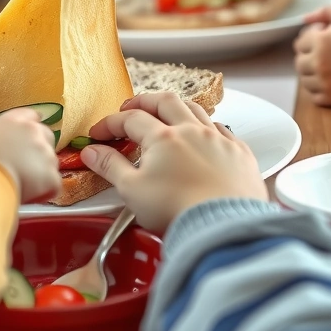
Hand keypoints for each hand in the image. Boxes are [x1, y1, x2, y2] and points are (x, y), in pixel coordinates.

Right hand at [0, 109, 61, 202]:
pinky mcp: (50, 176)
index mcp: (14, 120)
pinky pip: (53, 184)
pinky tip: (31, 197)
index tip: (26, 138)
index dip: (30, 129)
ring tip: (23, 185)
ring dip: (41, 172)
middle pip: (46, 136)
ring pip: (50, 162)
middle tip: (24, 166)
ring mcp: (44, 153)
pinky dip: (44, 192)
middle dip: (39, 150)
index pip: (31, 116)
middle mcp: (33, 131)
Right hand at [80, 93, 267, 232]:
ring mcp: (218, 139)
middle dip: (144, 101)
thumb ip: (110, 166)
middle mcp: (192, 131)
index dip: (110, 124)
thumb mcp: (132, 191)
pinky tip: (204, 134)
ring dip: (177, 107)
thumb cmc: (178, 211)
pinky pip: (222, 129)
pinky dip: (207, 126)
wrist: (224, 229)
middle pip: (165, 102)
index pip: (131, 119)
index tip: (98, 134)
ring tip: (166, 113)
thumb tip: (92, 152)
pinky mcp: (239, 153)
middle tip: (130, 108)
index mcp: (163, 137)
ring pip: (196, 109)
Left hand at [294, 13, 330, 105]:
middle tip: (326, 56)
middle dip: (309, 58)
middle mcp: (319, 61)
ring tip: (329, 69)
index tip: (325, 42)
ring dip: (312, 75)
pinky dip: (319, 91)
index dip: (311, 41)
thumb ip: (325, 12)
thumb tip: (304, 18)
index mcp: (320, 40)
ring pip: (305, 81)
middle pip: (299, 63)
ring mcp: (325, 81)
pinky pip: (315, 97)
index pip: (299, 44)